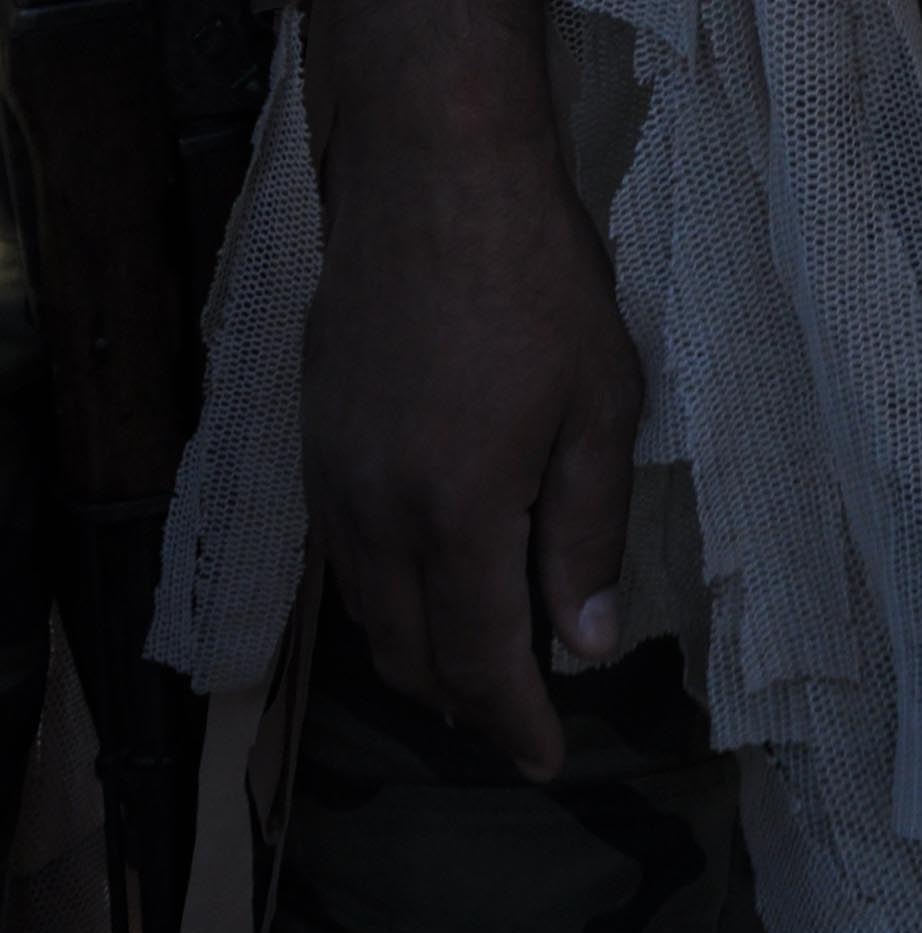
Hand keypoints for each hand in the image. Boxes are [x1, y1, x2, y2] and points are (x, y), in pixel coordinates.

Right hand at [306, 116, 643, 779]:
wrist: (433, 173)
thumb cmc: (537, 276)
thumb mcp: (598, 402)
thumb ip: (585, 533)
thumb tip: (587, 645)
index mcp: (459, 513)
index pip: (480, 663)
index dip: (515, 724)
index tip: (547, 759)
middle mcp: (378, 514)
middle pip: (411, 655)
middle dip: (466, 701)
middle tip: (518, 713)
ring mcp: (333, 477)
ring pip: (367, 612)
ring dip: (419, 651)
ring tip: (475, 661)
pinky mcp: (313, 438)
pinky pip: (344, 555)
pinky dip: (385, 592)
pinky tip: (426, 574)